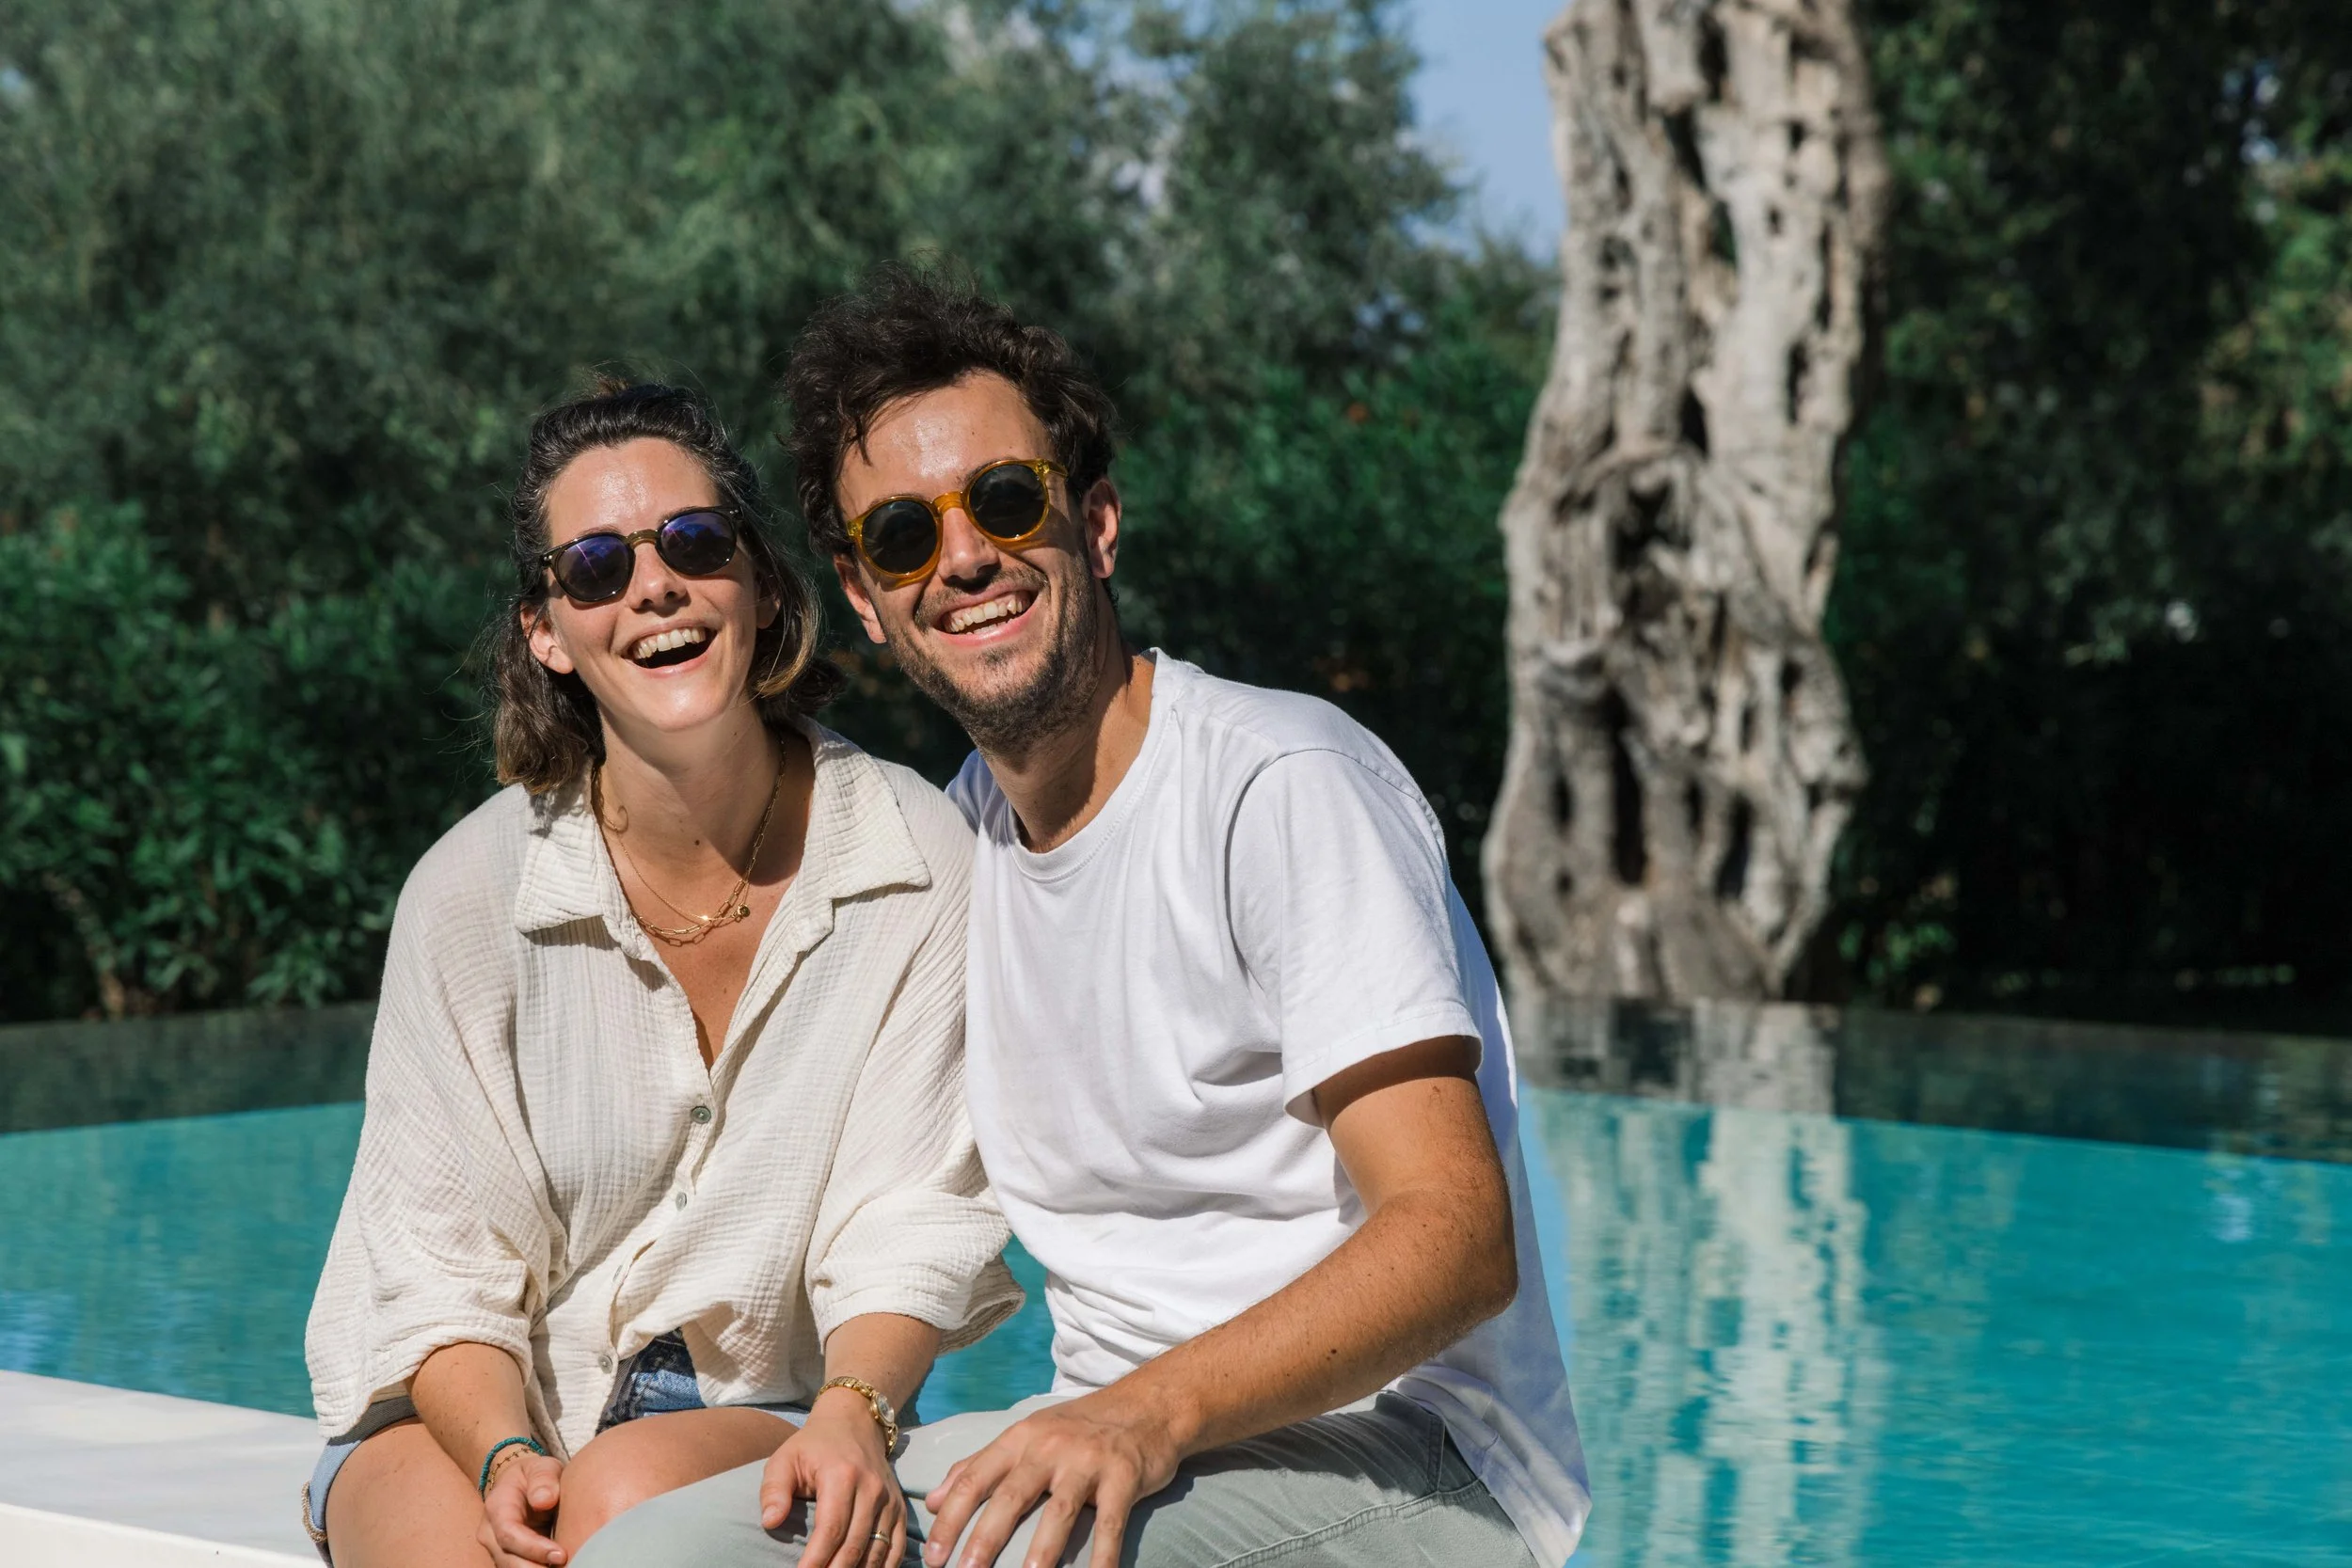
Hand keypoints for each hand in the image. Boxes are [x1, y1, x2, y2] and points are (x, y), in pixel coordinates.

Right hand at [478, 1450, 566, 1566]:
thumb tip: (544, 1500)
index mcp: (497, 1507)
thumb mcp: (541, 1467)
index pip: (509, 1534)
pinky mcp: (508, 1558)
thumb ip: (543, 1478)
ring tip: (567, 1567)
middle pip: (509, 1560)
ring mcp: (497, 1548)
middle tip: (567, 1566)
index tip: (561, 1555)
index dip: (534, 1548)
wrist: (520, 1483)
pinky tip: (559, 1567)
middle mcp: (491, 1532)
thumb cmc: (534, 1475)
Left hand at [762, 1393, 908, 1567]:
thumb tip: (770, 1522)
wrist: (855, 1423)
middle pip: (855, 1544)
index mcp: (842, 1475)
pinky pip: (896, 1547)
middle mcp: (872, 1488)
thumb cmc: (813, 1446)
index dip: (816, 1559)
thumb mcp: (785, 1459)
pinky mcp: (899, 1508)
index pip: (831, 1528)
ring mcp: (889, 1499)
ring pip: (877, 1550)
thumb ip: (774, 1490)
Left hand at [921, 1389, 1182, 1567]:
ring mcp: (1089, 1461)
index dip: (950, 1518)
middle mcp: (1050, 1446)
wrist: (1147, 1405)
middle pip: (1011, 1496)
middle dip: (984, 1538)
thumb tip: (931, 1500)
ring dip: (1041, 1549)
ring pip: (1059, 1510)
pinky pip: (1110, 1522)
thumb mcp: (1026, 1435)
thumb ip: (979, 1465)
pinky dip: (1103, 1555)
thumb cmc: (1079, 1427)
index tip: (933, 1556)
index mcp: (1020, 1438)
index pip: (975, 1478)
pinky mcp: (1124, 1476)